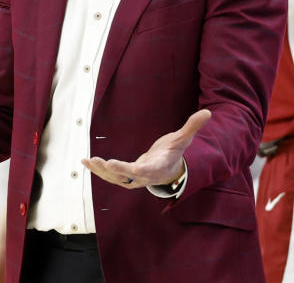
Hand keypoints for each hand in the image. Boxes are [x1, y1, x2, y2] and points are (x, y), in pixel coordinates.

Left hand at [82, 109, 210, 188]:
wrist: (167, 170)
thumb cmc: (173, 152)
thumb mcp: (182, 139)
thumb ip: (192, 127)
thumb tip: (208, 113)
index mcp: (159, 167)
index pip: (150, 170)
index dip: (141, 170)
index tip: (134, 168)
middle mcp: (145, 176)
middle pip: (130, 176)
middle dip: (117, 171)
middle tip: (104, 163)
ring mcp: (134, 179)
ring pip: (116, 178)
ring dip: (102, 171)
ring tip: (89, 161)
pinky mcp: (125, 178)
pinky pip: (110, 176)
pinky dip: (98, 170)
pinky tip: (85, 162)